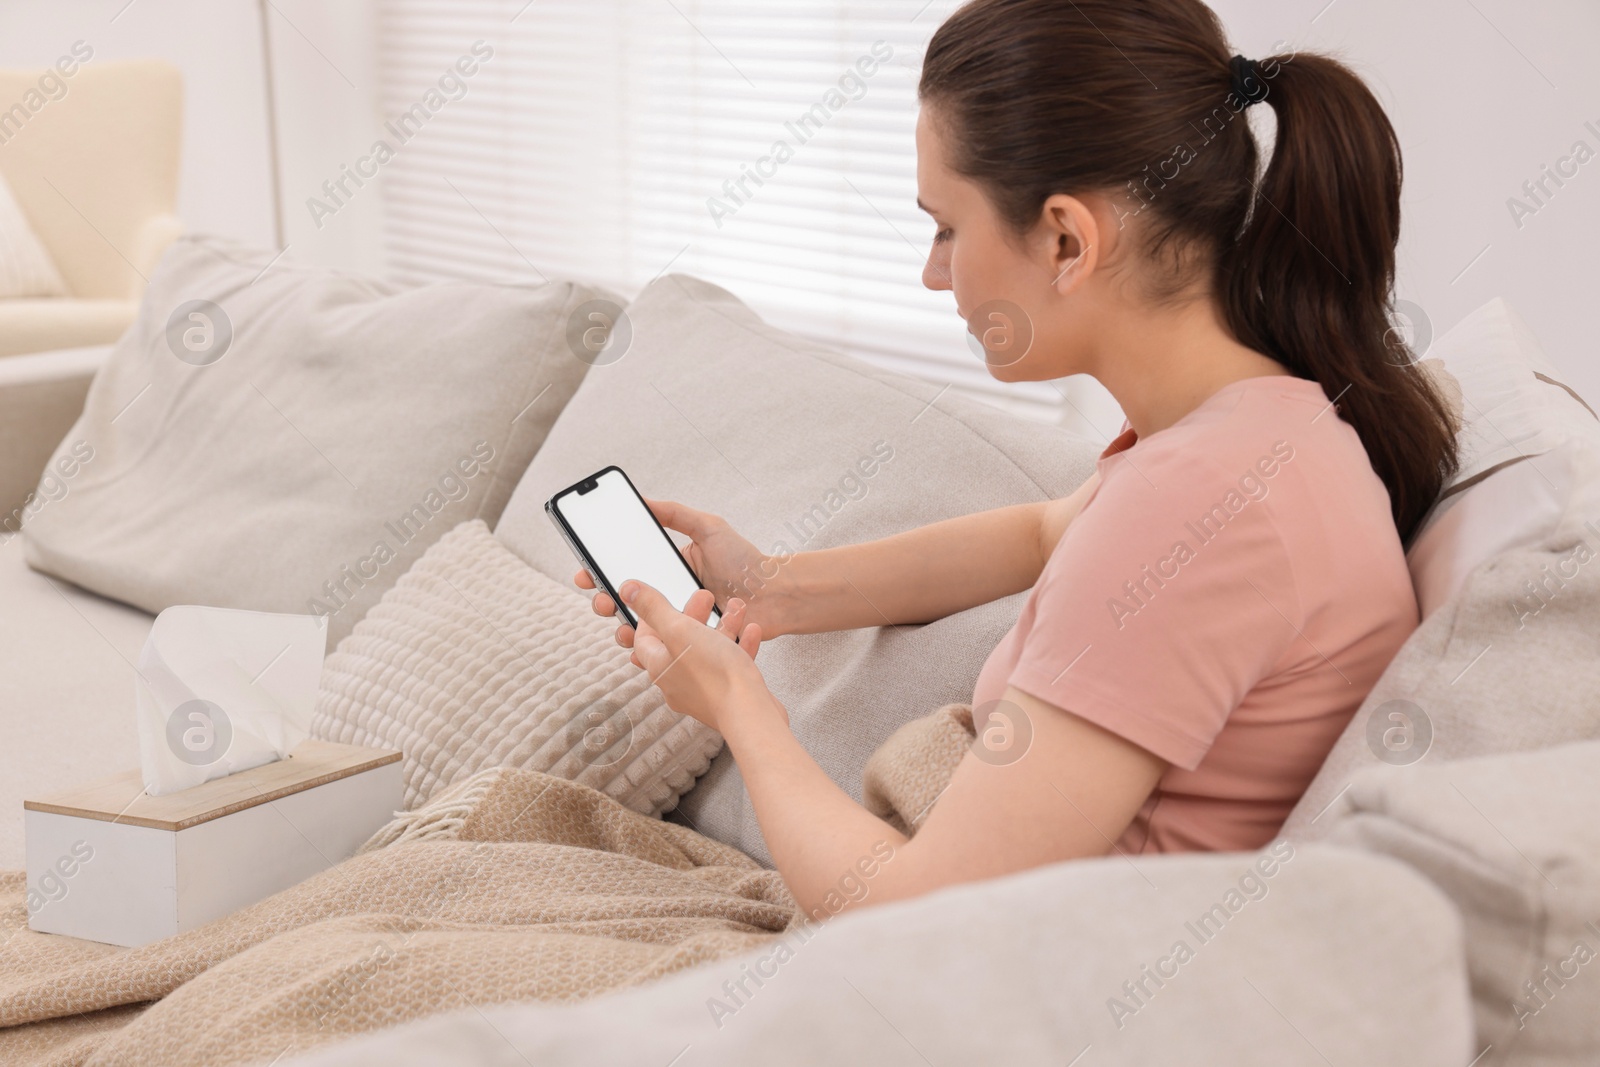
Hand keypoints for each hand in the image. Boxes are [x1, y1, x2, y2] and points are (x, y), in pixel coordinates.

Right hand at [575, 498, 787, 647]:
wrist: (776, 597)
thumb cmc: (746, 562)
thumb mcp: (709, 528)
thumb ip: (676, 514)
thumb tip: (644, 502)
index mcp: (670, 568)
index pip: (629, 570)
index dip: (602, 573)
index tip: (585, 572)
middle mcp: (671, 595)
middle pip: (628, 602)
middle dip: (605, 602)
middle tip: (600, 601)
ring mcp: (680, 620)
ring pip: (641, 629)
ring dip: (624, 630)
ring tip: (623, 628)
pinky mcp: (692, 643)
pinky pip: (664, 651)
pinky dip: (648, 653)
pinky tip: (641, 650)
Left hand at [620, 579, 785, 733]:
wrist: (750, 714)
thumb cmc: (715, 676)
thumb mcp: (680, 630)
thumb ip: (654, 608)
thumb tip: (627, 590)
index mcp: (660, 667)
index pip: (644, 640)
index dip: (651, 617)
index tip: (663, 601)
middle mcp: (678, 682)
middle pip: (679, 642)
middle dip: (693, 615)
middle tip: (704, 597)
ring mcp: (703, 690)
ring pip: (708, 651)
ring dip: (722, 626)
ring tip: (735, 607)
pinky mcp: (728, 694)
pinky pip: (730, 665)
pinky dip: (739, 645)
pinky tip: (751, 631)